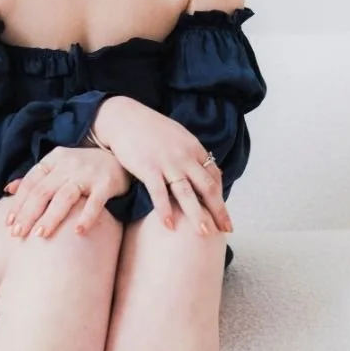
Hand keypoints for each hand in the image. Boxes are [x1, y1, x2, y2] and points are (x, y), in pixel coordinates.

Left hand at [3, 145, 131, 238]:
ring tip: (39, 235)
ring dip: (50, 217)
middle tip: (18, 235)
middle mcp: (68, 165)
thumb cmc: (85, 166)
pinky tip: (77, 233)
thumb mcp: (59, 165)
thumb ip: (36, 177)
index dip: (18, 203)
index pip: (31, 182)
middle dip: (28, 214)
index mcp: (54, 159)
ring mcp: (88, 174)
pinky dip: (86, 217)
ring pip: (64, 197)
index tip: (9, 224)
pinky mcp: (106, 184)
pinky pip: (95, 202)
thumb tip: (9, 189)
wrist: (120, 156)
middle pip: (43, 191)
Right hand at [93, 96, 233, 235]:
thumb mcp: (178, 136)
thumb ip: (192, 154)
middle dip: (218, 211)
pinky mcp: (148, 168)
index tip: (224, 216)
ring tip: (205, 233)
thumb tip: (208, 169)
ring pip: (186, 194)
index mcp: (194, 148)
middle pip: (207, 188)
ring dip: (197, 215)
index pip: (214, 176)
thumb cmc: (149, 129)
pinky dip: (164, 210)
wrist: (124, 117)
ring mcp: (166, 163)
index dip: (221, 198)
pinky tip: (169, 226)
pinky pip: (158, 193)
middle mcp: (184, 157)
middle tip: (225, 230)